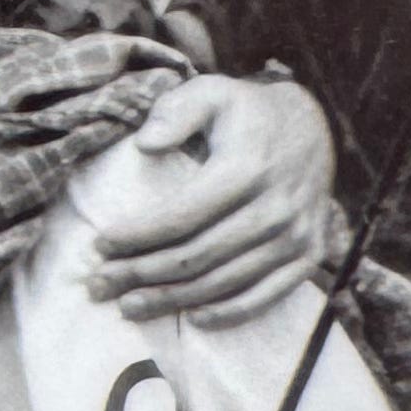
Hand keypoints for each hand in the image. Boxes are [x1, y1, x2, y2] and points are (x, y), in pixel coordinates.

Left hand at [87, 74, 334, 323]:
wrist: (311, 125)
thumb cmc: (244, 112)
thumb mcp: (210, 91)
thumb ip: (175, 111)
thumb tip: (145, 144)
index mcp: (247, 168)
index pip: (181, 216)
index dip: (137, 236)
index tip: (99, 245)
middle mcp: (277, 206)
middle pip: (197, 255)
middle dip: (141, 274)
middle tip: (100, 284)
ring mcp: (297, 234)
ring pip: (224, 281)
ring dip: (173, 299)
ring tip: (128, 305)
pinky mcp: (309, 253)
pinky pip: (268, 295)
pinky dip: (229, 312)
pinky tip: (193, 318)